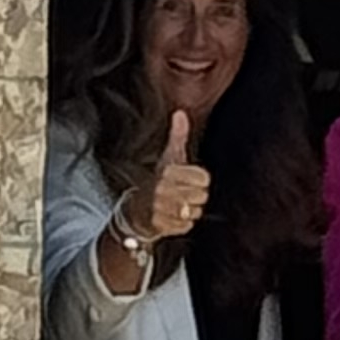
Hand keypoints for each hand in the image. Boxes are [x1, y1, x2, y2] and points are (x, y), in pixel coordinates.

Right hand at [131, 109, 208, 244]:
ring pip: (194, 212)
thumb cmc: (159, 181)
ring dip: (192, 211)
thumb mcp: (168, 158)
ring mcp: (159, 209)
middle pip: (201, 196)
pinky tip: (175, 218)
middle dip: (197, 197)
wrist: (136, 210)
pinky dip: (184, 224)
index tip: (194, 180)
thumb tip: (180, 112)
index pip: (202, 177)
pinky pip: (186, 227)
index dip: (202, 180)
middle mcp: (161, 190)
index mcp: (167, 172)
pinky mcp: (159, 226)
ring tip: (182, 206)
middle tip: (187, 194)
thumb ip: (177, 136)